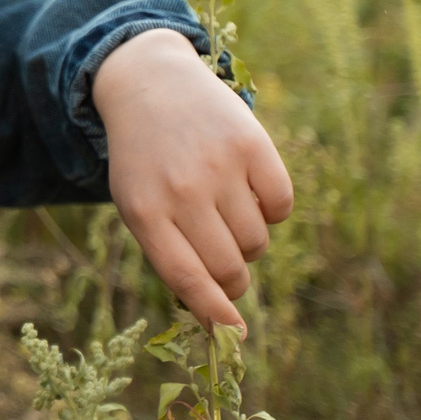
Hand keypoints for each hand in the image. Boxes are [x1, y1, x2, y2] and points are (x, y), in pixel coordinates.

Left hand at [91, 26, 292, 332]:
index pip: (186, 278)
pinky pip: (281, 206)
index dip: (214, 312)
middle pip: (230, 266)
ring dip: (249, 240)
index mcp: (144, 212)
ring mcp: (218, 166)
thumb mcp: (139, 206)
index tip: (234, 334)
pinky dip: (272, 209)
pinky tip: (247, 188)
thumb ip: (173, 256)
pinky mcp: (252, 143)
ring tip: (226, 211)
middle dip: (234, 278)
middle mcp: (180, 190)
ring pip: (257, 241)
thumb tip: (219, 320)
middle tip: (228, 265)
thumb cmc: (145, 163)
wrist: (149, 85)